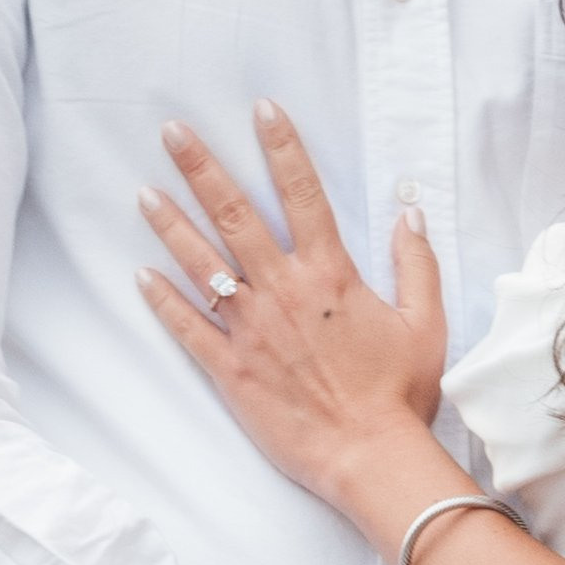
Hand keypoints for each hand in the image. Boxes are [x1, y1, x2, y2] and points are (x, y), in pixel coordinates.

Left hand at [139, 104, 444, 505]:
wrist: (369, 455)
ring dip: (170, 224)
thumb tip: (410, 215)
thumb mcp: (424, 323)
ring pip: (201, 264)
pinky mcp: (231, 369)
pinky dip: (163, 300)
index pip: (302, 193)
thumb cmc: (401, 393)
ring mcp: (251, 328)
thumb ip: (416, 265)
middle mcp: (283, 291)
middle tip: (172, 131)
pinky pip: (188, 327)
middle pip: (235, 214)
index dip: (282, 146)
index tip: (262, 108)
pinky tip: (140, 274)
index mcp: (330, 274)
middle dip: (202, 167)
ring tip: (143, 191)